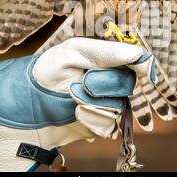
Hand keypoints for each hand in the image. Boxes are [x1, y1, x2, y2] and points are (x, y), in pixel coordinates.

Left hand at [32, 37, 156, 138]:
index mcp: (109, 59)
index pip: (137, 60)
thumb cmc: (51, 70)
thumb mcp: (76, 51)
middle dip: (101, 84)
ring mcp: (110, 103)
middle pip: (127, 84)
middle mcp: (113, 81)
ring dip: (91, 103)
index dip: (142, 65)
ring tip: (72, 96)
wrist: (32, 102)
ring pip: (118, 106)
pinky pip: (108, 125)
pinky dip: (90, 119)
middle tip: (81, 81)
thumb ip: (109, 52)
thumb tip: (140, 54)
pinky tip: (76, 112)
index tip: (144, 71)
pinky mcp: (103, 124)